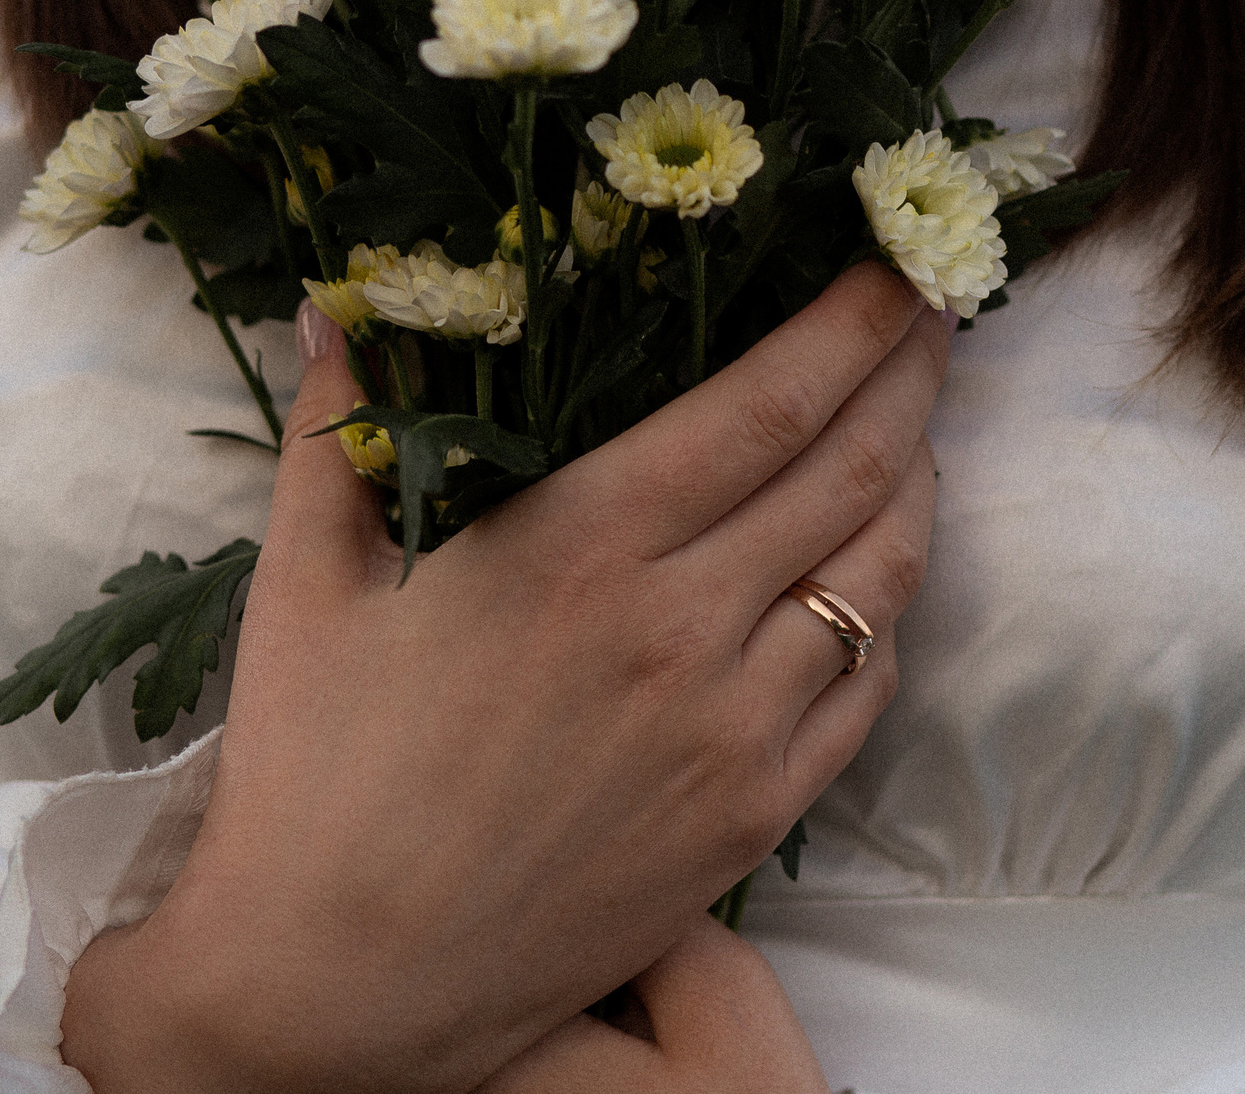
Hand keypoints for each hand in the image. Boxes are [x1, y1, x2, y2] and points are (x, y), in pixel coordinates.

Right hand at [62, 264, 944, 1093]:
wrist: (334, 986)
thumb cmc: (313, 777)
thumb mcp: (310, 588)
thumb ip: (343, 430)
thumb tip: (342, 305)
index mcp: (581, 545)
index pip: (772, 398)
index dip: (857, 320)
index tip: (899, 259)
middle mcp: (682, 627)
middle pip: (854, 464)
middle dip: (913, 370)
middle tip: (934, 311)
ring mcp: (734, 729)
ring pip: (884, 572)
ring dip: (920, 481)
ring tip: (917, 427)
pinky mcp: (757, 816)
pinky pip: (869, 688)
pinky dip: (889, 612)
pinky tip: (874, 573)